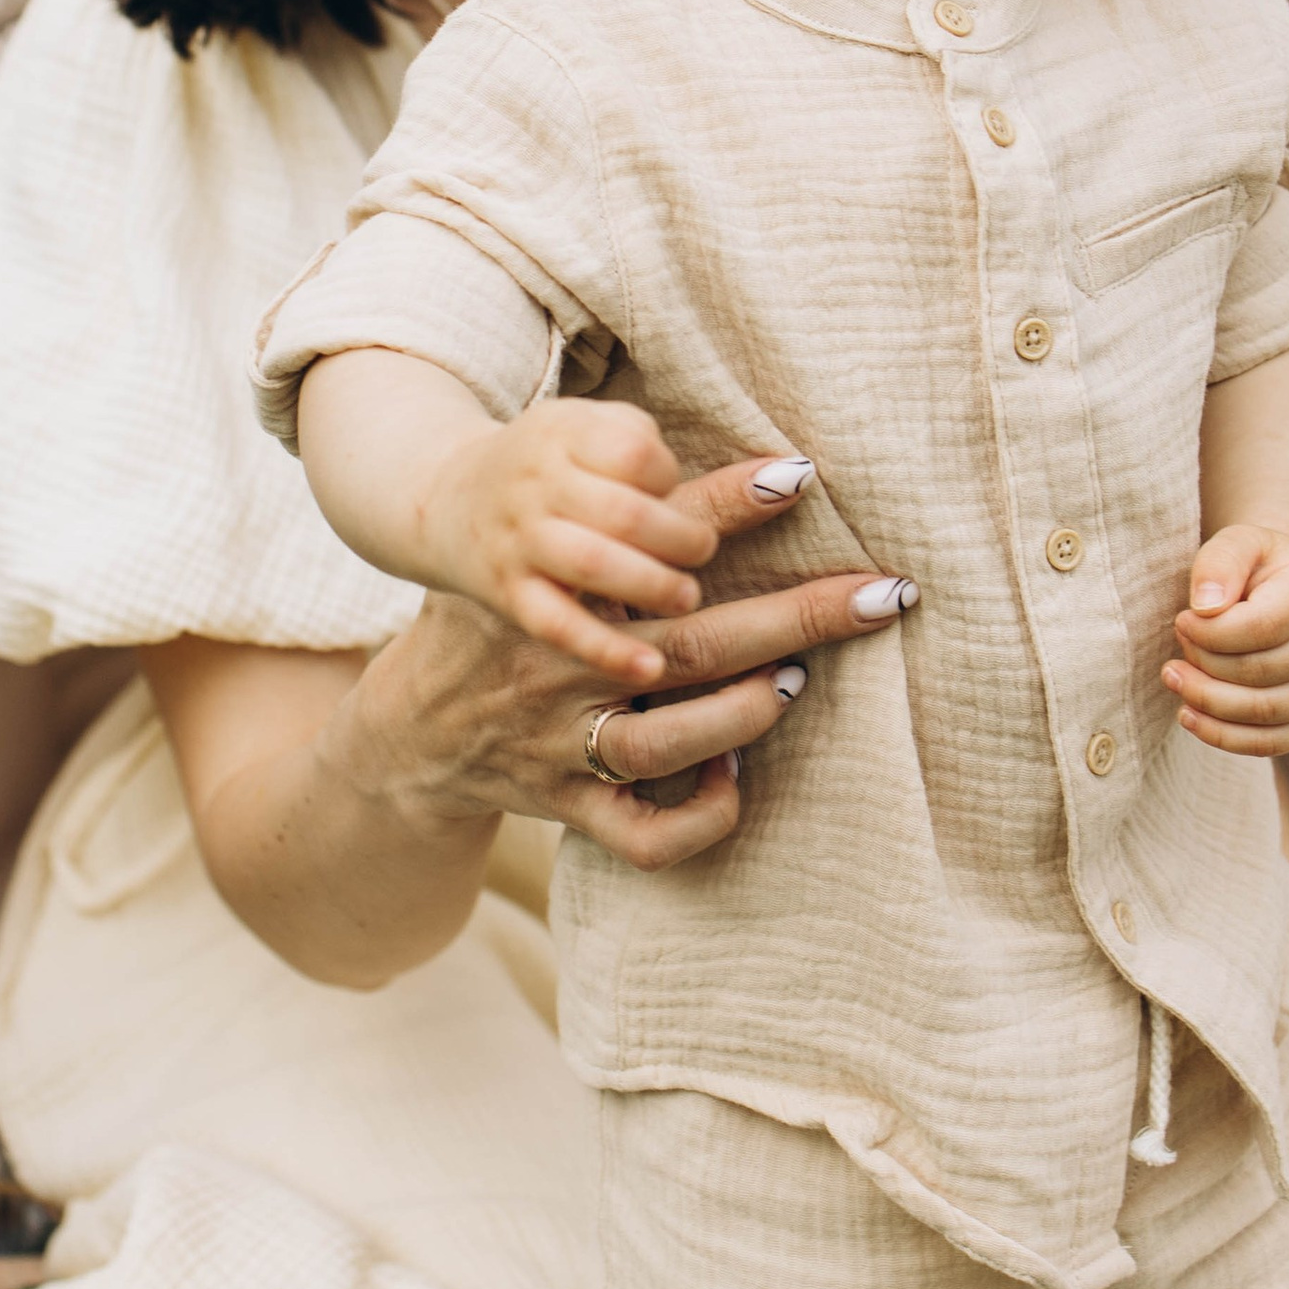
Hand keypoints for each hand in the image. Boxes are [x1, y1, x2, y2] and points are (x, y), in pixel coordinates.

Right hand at [355, 450, 918, 875]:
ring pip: (665, 741)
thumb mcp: (529, 558)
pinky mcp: (567, 805)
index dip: (727, 502)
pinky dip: (696, 818)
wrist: (406, 733)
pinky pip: (640, 835)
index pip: (656, 535)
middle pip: (695, 637)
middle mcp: (566, 664)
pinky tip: (733, 782)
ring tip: (793, 681)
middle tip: (882, 593)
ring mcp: (564, 742)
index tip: (799, 474)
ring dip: (742, 715)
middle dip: (798, 614)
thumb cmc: (494, 626)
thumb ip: (603, 515)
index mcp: (562, 591)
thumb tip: (692, 452)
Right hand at [424, 398, 717, 686]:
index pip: (635, 453)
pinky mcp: (510, 597)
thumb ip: (663, 451)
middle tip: (702, 554)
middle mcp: (539, 485)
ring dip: (653, 583)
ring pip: (595, 565)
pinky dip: (606, 647)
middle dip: (681, 537)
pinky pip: (556, 625)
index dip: (671, 479)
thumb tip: (784, 480)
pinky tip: (650, 668)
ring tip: (688, 597)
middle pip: (625, 511)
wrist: (442, 503)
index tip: (679, 496)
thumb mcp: (589, 433)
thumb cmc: (549, 467)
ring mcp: (521, 544)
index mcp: (564, 434)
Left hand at [1164, 522, 1288, 757]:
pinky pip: (1276, 742)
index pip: (1261, 628)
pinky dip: (1227, 737)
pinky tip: (1190, 716)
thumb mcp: (1239, 542)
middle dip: (1204, 666)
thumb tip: (1204, 609)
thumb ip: (1219, 564)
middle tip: (1176, 651)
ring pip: (1267, 713)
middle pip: (1261, 673)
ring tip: (1173, 679)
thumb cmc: (1259, 565)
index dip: (1209, 634)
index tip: (1180, 621)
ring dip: (1208, 704)